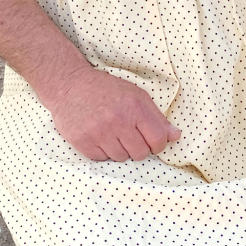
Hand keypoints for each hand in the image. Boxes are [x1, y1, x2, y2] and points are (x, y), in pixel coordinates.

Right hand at [43, 64, 180, 161]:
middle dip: (138, 148)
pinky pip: (102, 159)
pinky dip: (102, 151)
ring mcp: (99, 132)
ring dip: (119, 150)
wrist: (69, 85)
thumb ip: (157, 117)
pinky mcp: (82, 141)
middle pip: (140, 153)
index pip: (158, 140)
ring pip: (121, 158)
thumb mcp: (135, 95)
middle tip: (128, 135)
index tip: (151, 140)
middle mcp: (117, 120)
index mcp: (134, 106)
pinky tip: (98, 136)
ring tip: (111, 133)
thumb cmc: (106, 89)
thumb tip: (176, 136)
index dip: (158, 144)